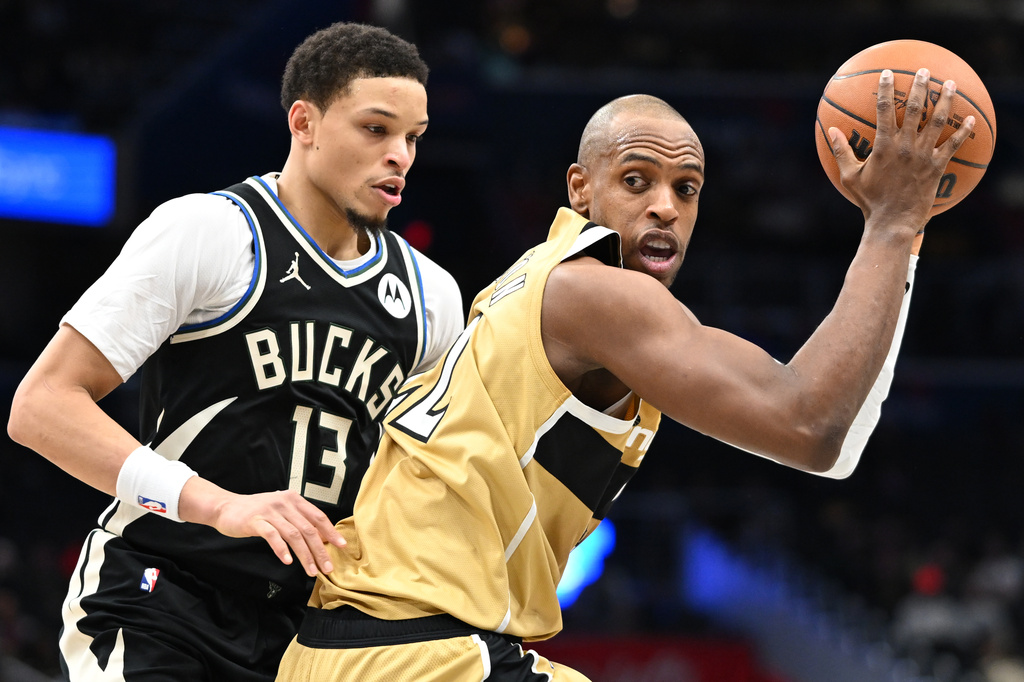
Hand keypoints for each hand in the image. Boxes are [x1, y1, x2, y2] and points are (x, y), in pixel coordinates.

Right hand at [180, 479, 345, 576]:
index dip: (331, 532)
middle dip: (320, 550)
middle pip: (309, 529)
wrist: (226, 507)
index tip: (341, 547)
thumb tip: (320, 538)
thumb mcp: (280, 510)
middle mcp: (285, 503)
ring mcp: (270, 511)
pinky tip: (287, 561)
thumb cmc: (256, 511)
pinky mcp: (256, 521)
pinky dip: (282, 550)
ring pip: (294, 535)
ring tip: (310, 571)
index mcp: (294, 499)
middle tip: (327, 567)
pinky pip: (273, 536)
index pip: (318, 517)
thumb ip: (298, 520)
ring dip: (305, 555)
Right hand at [829, 67, 975, 237]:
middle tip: (924, 71)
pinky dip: (963, 132)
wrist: (893, 221)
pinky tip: (971, 120)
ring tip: (950, 84)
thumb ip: (841, 151)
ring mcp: (924, 155)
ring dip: (945, 100)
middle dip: (920, 86)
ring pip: (937, 121)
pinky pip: (953, 145)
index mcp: (884, 146)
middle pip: (914, 109)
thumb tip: (830, 130)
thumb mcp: (850, 176)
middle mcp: (906, 146)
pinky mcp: (937, 166)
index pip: (883, 110)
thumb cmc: (869, 200)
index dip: (885, 89)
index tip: (887, 73)